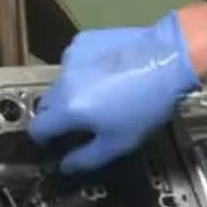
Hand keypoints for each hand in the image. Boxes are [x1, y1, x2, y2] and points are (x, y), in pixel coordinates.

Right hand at [29, 11, 198, 173]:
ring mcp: (70, 56)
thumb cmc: (146, 105)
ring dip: (73, 90)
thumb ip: (86, 159)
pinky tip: (108, 71)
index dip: (45, 139)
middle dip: (59, 115)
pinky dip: (83, 69)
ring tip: (103, 92)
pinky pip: (74, 61)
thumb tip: (65, 166)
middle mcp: (62, 81)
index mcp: (68, 108)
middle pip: (47, 105)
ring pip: (61, 82)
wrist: (169, 57)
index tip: (57, 142)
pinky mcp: (83, 40)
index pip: (37, 128)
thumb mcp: (119, 142)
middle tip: (85, 119)